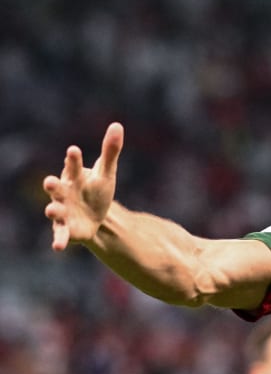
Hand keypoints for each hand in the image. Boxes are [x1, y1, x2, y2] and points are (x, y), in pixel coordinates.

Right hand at [42, 122, 123, 250]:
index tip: (75, 151)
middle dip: (52, 185)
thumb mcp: (107, 173)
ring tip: (52, 210)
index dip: (73, 159)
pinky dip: (58, 241)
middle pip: (56, 188)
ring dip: (52, 210)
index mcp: (74, 177)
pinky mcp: (66, 230)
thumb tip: (117, 125)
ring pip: (54, 210)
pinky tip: (57, 248)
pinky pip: (60, 236)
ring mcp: (63, 212)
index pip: (73, 166)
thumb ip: (110, 151)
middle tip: (50, 181)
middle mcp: (64, 193)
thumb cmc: (96, 190)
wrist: (96, 216)